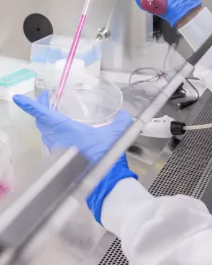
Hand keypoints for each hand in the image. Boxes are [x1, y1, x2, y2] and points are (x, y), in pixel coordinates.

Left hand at [12, 91, 132, 163]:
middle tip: (48, 99)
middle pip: (42, 123)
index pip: (44, 115)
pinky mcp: (61, 160)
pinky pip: (51, 142)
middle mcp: (58, 140)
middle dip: (41, 110)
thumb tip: (123, 114)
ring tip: (55, 113)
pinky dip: (53, 133)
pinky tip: (64, 133)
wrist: (105, 182)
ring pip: (45, 134)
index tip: (19, 99)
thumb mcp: (118, 133)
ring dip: (47, 122)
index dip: (32, 106)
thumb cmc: (107, 154)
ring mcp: (57, 151)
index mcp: (67, 130)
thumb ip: (121, 120)